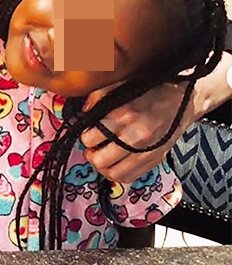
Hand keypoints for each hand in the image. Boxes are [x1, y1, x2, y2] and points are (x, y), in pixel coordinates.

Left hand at [81, 82, 197, 183]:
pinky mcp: (155, 160)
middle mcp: (136, 137)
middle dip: (91, 154)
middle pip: (99, 160)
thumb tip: (81, 115)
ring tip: (102, 156)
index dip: (85, 136)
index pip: (90, 139)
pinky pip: (129, 178)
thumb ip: (95, 99)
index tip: (89, 133)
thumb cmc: (148, 91)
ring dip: (102, 167)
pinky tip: (115, 162)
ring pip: (113, 173)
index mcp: (124, 116)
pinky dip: (117, 174)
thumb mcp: (118, 86)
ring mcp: (147, 152)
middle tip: (93, 147)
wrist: (182, 100)